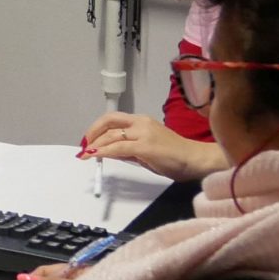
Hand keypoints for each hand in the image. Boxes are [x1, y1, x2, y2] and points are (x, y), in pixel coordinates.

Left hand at [80, 112, 225, 181]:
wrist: (194, 160)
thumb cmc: (174, 157)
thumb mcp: (146, 150)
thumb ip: (128, 149)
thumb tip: (109, 151)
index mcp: (142, 121)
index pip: (114, 119)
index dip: (97, 128)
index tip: (88, 139)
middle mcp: (141, 123)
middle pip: (109, 122)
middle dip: (92, 133)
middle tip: (84, 146)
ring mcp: (143, 133)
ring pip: (111, 135)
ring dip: (95, 145)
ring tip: (86, 154)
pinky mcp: (145, 146)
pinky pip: (118, 147)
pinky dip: (104, 151)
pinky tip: (96, 156)